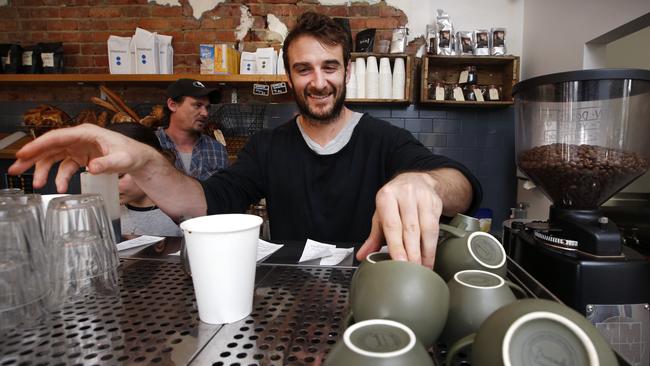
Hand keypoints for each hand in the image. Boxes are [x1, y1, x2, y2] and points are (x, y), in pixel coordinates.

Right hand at [8, 123, 152, 191]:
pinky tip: (61, 188)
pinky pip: (65, 167)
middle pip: (50, 146)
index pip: (57, 137)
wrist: (140, 159)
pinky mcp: (81, 158)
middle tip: (15, 168)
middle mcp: (79, 138)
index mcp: (86, 133)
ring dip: (43, 170)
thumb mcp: (122, 160)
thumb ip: (107, 164)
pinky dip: (61, 177)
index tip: (23, 153)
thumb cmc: (132, 154)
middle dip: (32, 157)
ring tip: (37, 185)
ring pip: (54, 157)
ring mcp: (78, 148)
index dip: (39, 145)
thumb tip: (91, 168)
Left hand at [356, 172, 442, 267]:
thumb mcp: (381, 215)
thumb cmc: (395, 201)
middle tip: (411, 269)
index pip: (392, 225)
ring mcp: (422, 197)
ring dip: (424, 252)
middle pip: (410, 228)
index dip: (396, 245)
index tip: (399, 261)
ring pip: (426, 229)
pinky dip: (432, 247)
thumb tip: (362, 255)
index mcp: (387, 197)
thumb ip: (373, 237)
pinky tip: (429, 258)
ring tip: (422, 268)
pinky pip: (435, 228)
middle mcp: (405, 194)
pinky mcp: (435, 203)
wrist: (416, 181)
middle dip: (411, 252)